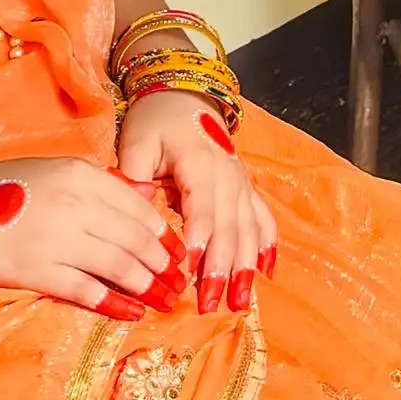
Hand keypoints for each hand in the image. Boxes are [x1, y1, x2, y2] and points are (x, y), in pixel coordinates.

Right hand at [0, 154, 177, 314]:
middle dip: (164, 265)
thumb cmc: (3, 190)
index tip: (180, 254)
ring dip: (147, 286)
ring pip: (119, 265)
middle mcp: (75, 204)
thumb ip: (99, 185)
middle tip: (179, 283)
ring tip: (164, 301)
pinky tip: (132, 312)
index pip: (140, 209)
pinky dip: (114, 303)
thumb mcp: (55, 172)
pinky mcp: (36, 270)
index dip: (166, 235)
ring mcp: (56, 238)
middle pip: (136, 239)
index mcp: (82, 175)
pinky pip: (86, 289)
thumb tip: (146, 199)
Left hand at [117, 89, 277, 310]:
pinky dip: (266, 246)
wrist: (184, 96)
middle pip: (229, 227)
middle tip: (209, 304)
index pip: (202, 206)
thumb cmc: (155, 122)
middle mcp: (228, 175)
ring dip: (245, 268)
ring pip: (249, 230)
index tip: (190, 268)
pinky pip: (264, 219)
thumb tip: (136, 205)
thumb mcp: (136, 141)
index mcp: (199, 162)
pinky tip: (266, 272)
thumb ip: (133, 175)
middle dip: (221, 268)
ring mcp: (242, 183)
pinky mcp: (247, 189)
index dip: (199, 238)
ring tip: (240, 301)